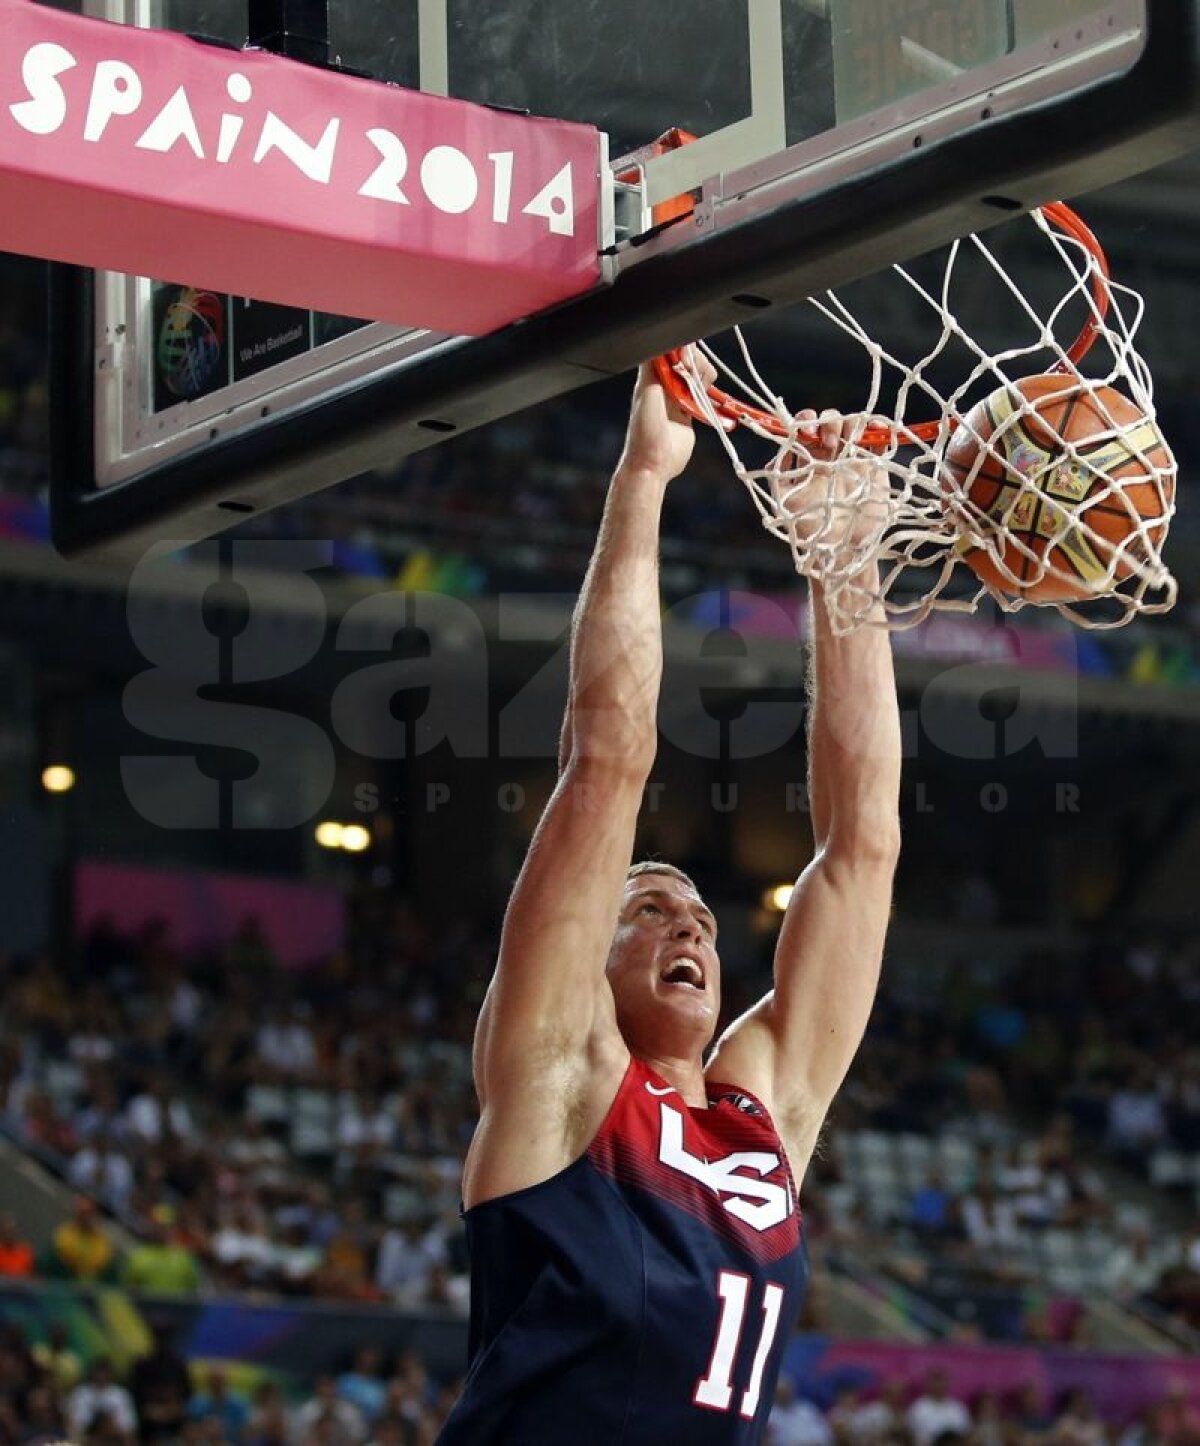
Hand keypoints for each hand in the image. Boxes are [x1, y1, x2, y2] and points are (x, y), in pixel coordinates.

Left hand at [617, 347, 716, 483]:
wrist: (653, 465)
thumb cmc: (644, 436)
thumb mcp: (646, 400)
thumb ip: (655, 374)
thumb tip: (662, 349)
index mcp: (650, 379)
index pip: (666, 350)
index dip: (680, 349)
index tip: (687, 360)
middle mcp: (664, 385)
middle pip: (686, 359)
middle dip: (695, 363)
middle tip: (694, 381)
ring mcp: (677, 397)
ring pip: (697, 374)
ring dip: (703, 378)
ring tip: (698, 394)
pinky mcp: (689, 410)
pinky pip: (702, 393)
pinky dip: (708, 392)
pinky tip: (704, 402)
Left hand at [775, 408, 891, 555]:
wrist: (843, 553)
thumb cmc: (811, 533)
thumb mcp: (786, 504)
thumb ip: (779, 478)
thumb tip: (774, 455)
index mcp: (806, 463)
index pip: (804, 429)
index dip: (805, 422)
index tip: (807, 433)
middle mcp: (828, 458)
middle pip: (829, 422)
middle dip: (828, 424)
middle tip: (829, 445)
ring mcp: (851, 460)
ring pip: (852, 426)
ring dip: (850, 424)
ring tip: (851, 442)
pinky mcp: (874, 467)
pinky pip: (877, 440)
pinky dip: (878, 429)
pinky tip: (877, 432)